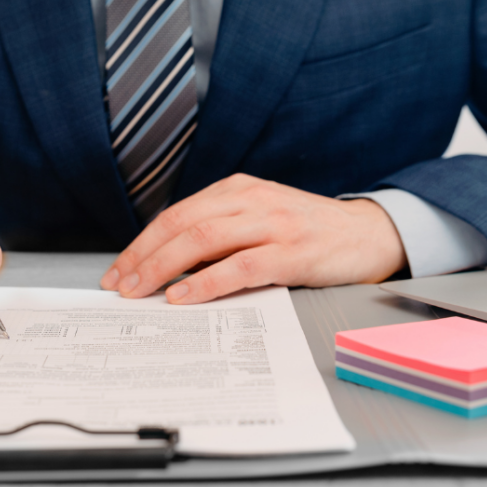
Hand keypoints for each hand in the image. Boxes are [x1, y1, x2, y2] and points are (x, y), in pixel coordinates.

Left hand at [100, 174, 407, 303]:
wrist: (368, 234)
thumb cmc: (308, 231)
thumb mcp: (259, 217)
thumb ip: (220, 231)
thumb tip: (168, 264)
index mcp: (238, 189)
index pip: (176, 214)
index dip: (141, 243)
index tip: (118, 271)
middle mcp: (251, 199)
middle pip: (181, 224)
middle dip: (143, 257)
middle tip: (119, 285)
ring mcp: (272, 223)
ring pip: (202, 240)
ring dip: (164, 268)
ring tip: (141, 291)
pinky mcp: (292, 251)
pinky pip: (239, 266)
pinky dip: (205, 283)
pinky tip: (184, 297)